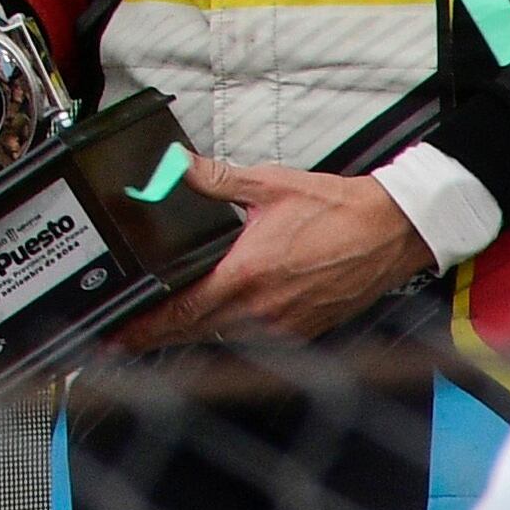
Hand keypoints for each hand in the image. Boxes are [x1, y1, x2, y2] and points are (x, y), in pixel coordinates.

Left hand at [118, 161, 436, 348]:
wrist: (392, 232)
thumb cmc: (337, 210)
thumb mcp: (268, 185)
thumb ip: (214, 178)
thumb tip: (173, 167)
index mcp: (248, 275)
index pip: (183, 311)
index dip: (146, 328)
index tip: (117, 337)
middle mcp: (264, 309)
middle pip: (195, 333)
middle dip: (156, 337)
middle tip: (121, 342)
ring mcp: (285, 326)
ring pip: (223, 339)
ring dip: (190, 336)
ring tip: (159, 330)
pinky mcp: (305, 331)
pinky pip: (253, 339)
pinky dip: (227, 334)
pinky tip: (214, 322)